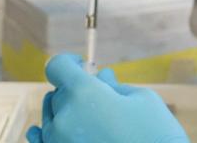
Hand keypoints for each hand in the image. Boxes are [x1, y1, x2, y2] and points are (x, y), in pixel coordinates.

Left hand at [26, 53, 188, 142]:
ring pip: (50, 118)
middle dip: (75, 90)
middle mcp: (63, 118)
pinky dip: (46, 134)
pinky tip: (53, 131)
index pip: (58, 66)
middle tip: (97, 96)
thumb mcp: (141, 100)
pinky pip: (41, 142)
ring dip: (65, 112)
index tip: (83, 65)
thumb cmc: (155, 134)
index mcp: (83, 94)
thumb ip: (114, 86)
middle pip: (57, 93)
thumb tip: (100, 77)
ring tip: (86, 117)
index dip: (70, 62)